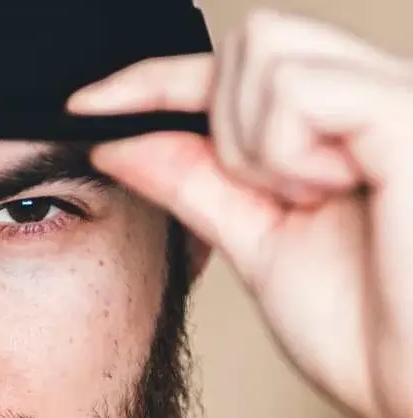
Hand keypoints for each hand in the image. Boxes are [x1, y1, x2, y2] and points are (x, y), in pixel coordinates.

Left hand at [66, 8, 412, 417]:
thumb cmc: (366, 329)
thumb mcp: (258, 243)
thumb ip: (197, 184)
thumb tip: (119, 142)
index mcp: (344, 128)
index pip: (235, 68)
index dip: (155, 79)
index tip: (84, 105)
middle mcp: (375, 96)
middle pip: (249, 41)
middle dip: (223, 125)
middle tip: (271, 199)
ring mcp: (398, 100)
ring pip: (264, 51)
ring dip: (254, 144)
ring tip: (310, 202)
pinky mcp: (410, 118)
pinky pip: (299, 91)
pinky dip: (283, 151)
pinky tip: (327, 193)